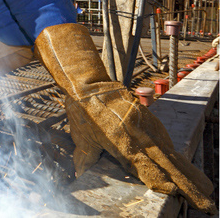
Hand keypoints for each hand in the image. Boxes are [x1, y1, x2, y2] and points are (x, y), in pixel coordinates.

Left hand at [34, 23, 216, 213]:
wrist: (89, 83)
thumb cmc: (82, 111)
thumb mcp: (82, 136)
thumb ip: (85, 156)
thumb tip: (80, 173)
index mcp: (120, 140)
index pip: (144, 166)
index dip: (159, 180)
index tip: (174, 192)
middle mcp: (138, 133)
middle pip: (166, 162)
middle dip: (186, 183)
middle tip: (205, 201)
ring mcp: (145, 124)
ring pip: (170, 151)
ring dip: (186, 170)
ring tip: (203, 187)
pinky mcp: (148, 116)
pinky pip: (164, 138)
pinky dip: (174, 153)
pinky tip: (183, 165)